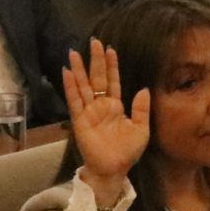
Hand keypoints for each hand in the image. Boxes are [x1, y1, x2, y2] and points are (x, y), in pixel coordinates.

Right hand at [62, 42, 151, 199]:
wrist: (114, 169)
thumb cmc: (127, 151)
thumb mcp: (141, 129)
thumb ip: (141, 109)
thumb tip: (143, 89)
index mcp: (116, 106)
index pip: (113, 80)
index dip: (112, 65)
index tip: (110, 48)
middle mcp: (101, 105)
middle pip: (97, 78)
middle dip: (95, 60)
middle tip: (94, 41)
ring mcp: (89, 111)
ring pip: (83, 85)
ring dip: (78, 69)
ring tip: (74, 52)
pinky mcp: (79, 120)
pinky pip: (74, 101)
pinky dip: (70, 87)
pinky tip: (67, 73)